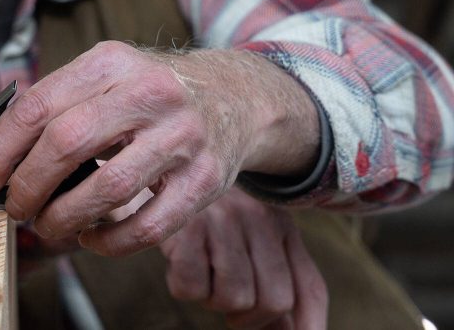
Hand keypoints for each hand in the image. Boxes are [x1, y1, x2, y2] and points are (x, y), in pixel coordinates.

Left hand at [0, 41, 319, 255]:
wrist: (233, 97)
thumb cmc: (150, 94)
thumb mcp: (106, 75)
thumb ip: (57, 103)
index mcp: (110, 63)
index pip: (37, 106)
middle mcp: (148, 93)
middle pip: (66, 144)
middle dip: (27, 186)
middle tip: (15, 207)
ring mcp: (182, 137)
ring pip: (106, 190)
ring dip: (63, 218)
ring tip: (49, 224)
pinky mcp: (206, 180)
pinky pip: (147, 226)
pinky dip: (108, 241)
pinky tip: (91, 235)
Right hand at [160, 187, 327, 328]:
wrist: (163, 161)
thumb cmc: (206, 209)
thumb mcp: (248, 234)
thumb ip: (273, 278)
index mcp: (281, 223)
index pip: (309, 288)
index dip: (307, 326)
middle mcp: (259, 219)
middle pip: (274, 301)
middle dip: (248, 318)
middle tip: (225, 302)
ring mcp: (223, 221)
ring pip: (233, 299)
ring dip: (211, 299)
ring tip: (201, 271)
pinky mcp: (186, 226)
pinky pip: (191, 288)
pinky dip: (183, 286)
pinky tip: (179, 261)